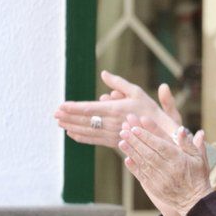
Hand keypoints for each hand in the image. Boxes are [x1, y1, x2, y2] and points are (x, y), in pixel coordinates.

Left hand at [54, 71, 180, 147]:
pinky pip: (94, 140)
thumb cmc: (149, 109)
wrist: (160, 133)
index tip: (61, 106)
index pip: (91, 108)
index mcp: (116, 109)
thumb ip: (118, 83)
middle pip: (85, 120)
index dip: (74, 108)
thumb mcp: (136, 91)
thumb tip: (103, 73)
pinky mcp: (114, 142)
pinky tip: (71, 133)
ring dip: (72, 126)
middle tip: (54, 113)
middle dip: (69, 117)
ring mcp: (112, 134)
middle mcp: (112, 123)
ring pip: (88, 131)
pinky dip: (81, 137)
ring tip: (59, 122)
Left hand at [118, 114, 212, 215]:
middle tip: (123, 131)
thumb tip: (182, 130)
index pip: (160, 145)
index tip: (136, 128)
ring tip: (121, 142)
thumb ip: (190, 143)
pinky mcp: (154, 188)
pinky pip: (142, 176)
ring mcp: (160, 180)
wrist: (194, 202)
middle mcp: (168, 169)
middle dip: (135, 141)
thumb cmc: (198, 177)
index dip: (147, 136)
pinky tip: (127, 159)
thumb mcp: (199, 158)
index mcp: (179, 160)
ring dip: (131, 152)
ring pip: (143, 163)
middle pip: (148, 153)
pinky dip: (134, 167)